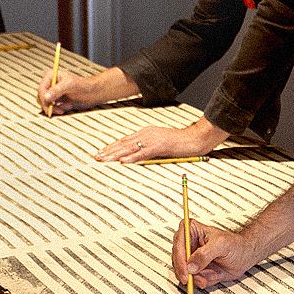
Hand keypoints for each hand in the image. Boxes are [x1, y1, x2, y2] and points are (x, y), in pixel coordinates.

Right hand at [37, 66, 138, 115]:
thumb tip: (46, 97)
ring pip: (46, 104)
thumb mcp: (70, 85)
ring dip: (57, 108)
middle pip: (41, 98)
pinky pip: (52, 108)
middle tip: (61, 110)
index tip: (50, 106)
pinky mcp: (56, 100)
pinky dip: (60, 110)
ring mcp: (52, 92)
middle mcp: (50, 83)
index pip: (41, 89)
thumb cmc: (83, 86)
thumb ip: (57, 90)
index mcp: (50, 75)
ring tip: (69, 106)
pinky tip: (69, 106)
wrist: (92, 93)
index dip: (44, 99)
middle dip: (51, 105)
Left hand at [95, 119, 228, 162]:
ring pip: (131, 147)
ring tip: (105, 159)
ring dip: (116, 154)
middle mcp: (147, 133)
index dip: (112, 147)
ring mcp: (154, 139)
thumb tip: (136, 157)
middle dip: (109, 151)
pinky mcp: (161, 145)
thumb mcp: (161, 145)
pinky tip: (124, 161)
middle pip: (124, 143)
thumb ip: (148, 148)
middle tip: (97, 157)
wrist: (196, 138)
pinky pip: (144, 152)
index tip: (101, 153)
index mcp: (146, 132)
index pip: (125, 140)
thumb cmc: (181, 144)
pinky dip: (133, 157)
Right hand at [172, 219, 258, 290]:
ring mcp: (191, 258)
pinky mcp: (196, 270)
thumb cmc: (235, 245)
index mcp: (191, 230)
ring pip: (185, 273)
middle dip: (188, 273)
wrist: (245, 256)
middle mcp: (188, 244)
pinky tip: (214, 274)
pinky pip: (193, 280)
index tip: (186, 271)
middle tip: (194, 279)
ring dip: (198, 278)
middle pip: (177, 261)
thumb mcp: (221, 245)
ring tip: (212, 274)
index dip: (180, 260)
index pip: (178, 244)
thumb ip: (205, 254)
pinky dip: (204, 281)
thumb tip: (192, 265)